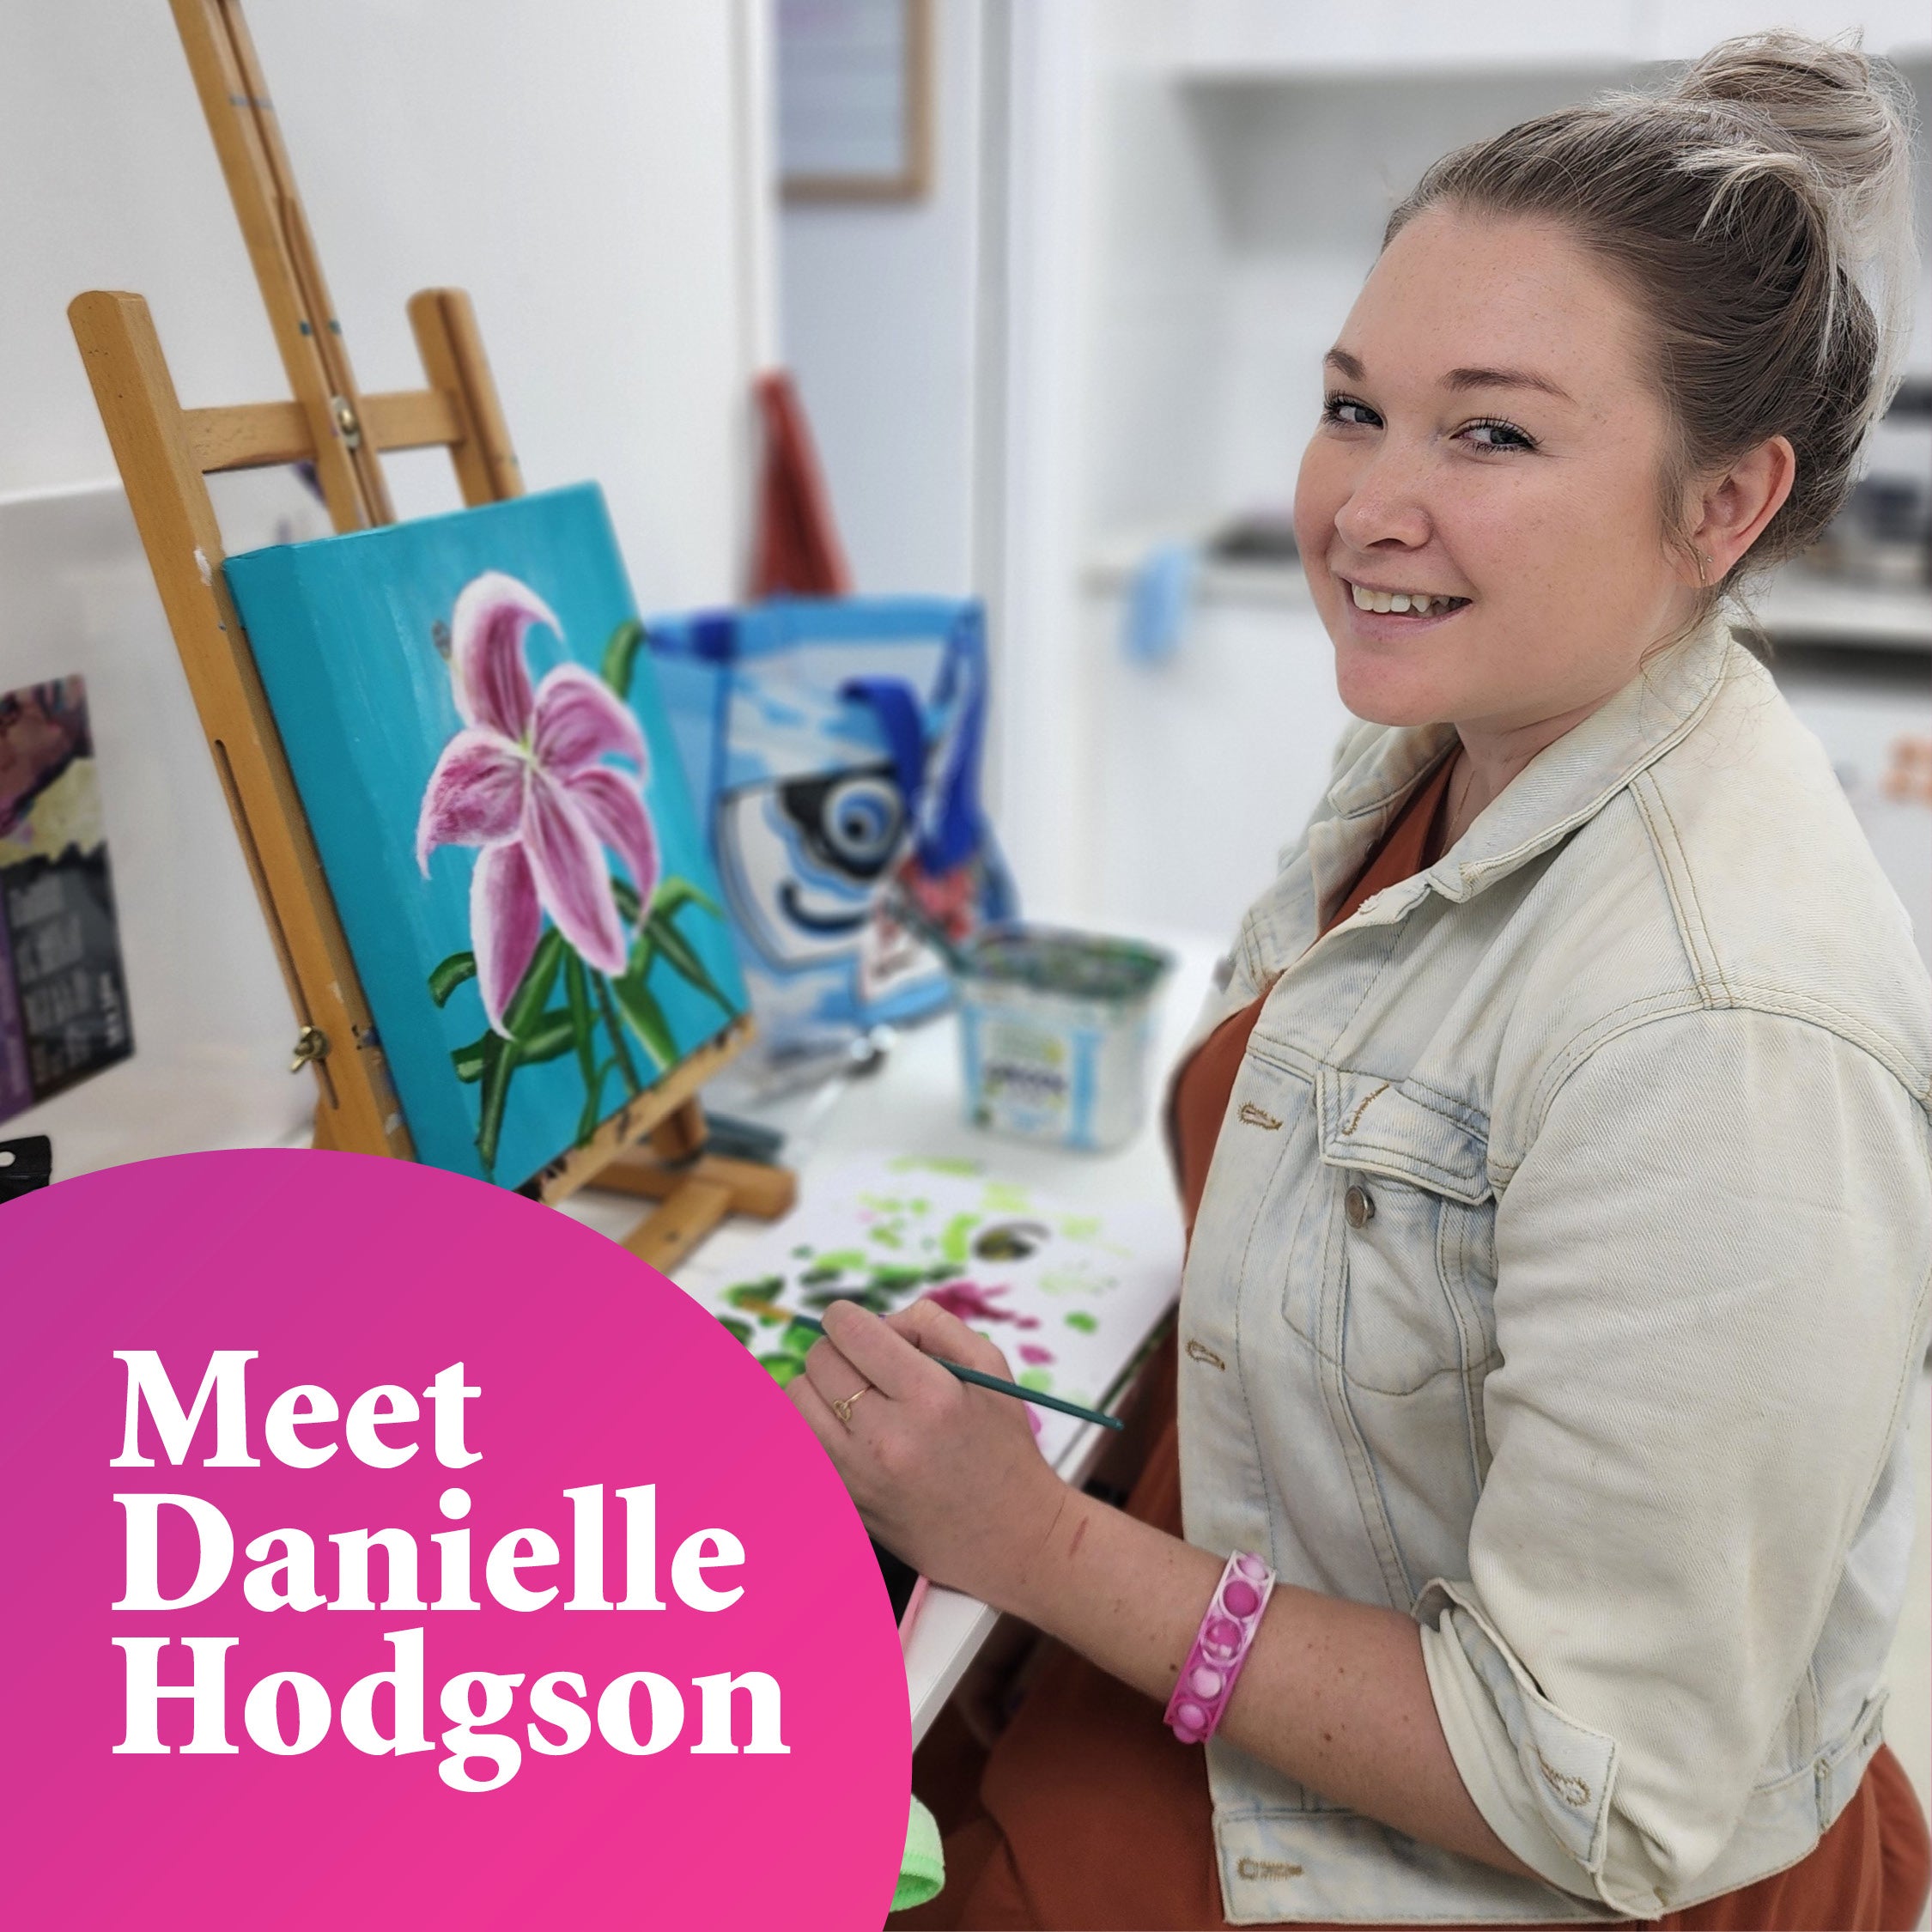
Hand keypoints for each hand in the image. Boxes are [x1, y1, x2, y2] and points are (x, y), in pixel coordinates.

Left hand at [789, 1296, 1071, 1607]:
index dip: (845, 1317)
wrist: (1008, 1538)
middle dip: (836, 1349)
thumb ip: (934, 1324)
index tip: (856, 1326)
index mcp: (930, 1397)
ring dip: (818, 1387)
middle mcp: (887, 1437)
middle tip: (864, 1363)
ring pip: (796, 1401)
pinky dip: (814, 1425)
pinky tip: (845, 1429)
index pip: (850, 1332)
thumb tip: (880, 1320)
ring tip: (851, 1395)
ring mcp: (859, 1475)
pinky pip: (800, 1442)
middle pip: (818, 1362)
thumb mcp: (991, 1369)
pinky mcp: (844, 1501)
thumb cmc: (1003, 1446)